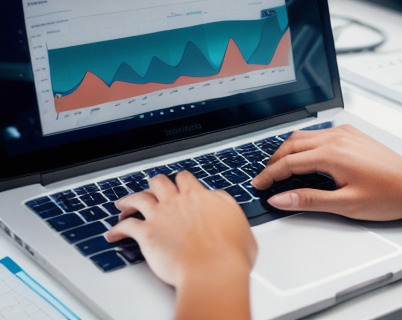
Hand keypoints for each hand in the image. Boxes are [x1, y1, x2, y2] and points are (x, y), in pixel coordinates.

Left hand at [105, 171, 256, 290]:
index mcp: (202, 196)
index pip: (187, 180)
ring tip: (124, 204)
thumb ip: (228, 211)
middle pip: (161, 182)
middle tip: (152, 190)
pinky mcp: (146, 233)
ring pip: (139, 197)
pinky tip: (113, 234)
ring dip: (129, 200)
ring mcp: (161, 215)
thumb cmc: (231, 254)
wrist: (213, 270)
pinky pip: (126, 226)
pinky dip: (117, 230)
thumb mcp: (240, 224)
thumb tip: (225, 210)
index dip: (182, 182)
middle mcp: (179, 201)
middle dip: (155, 185)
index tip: (180, 186)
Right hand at [252, 124, 401, 220]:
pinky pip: (320, 134)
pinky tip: (306, 158)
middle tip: (265, 178)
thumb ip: (309, 200)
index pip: (289, 162)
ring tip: (281, 169)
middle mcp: (337, 138)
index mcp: (332, 154)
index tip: (258, 184)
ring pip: (305, 136)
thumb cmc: (389, 196)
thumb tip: (280, 198)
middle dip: (274, 160)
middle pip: (292, 144)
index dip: (269, 175)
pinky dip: (305, 144)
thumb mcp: (346, 204)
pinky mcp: (353, 135)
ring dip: (289, 150)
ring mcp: (346, 134)